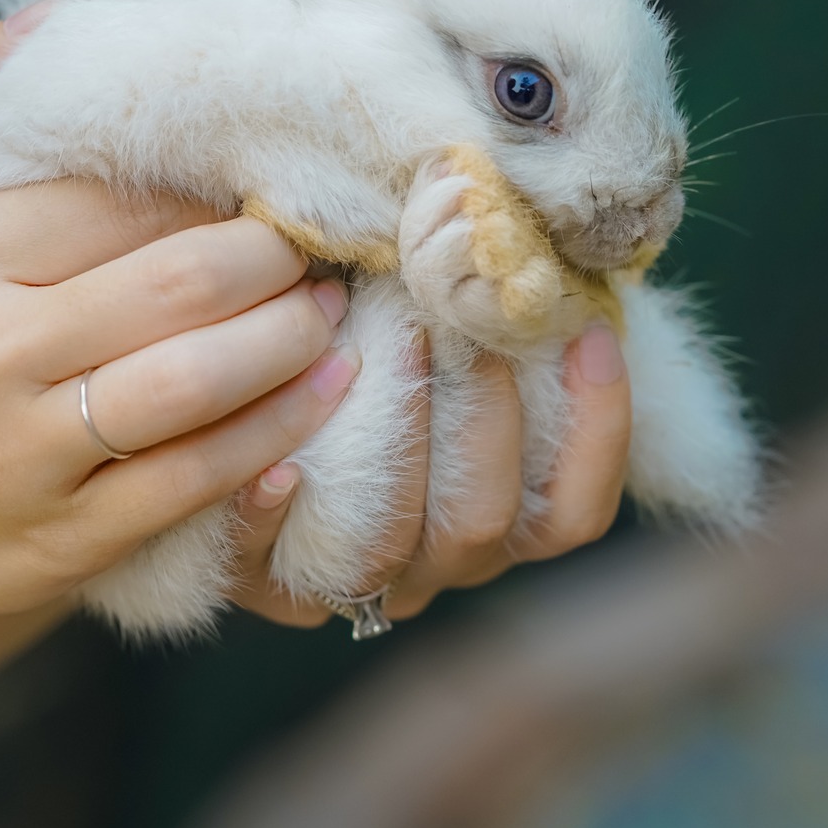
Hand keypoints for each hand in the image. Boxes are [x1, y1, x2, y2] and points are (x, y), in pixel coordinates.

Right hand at [0, 20, 358, 722]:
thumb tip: (57, 15)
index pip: (121, 194)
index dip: (215, 183)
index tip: (266, 178)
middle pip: (178, 278)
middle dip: (277, 254)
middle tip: (319, 241)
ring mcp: (19, 455)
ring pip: (200, 375)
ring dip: (292, 336)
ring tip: (327, 308)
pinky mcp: (66, 543)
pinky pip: (201, 474)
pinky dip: (280, 430)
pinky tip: (325, 391)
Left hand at [229, 323, 630, 624]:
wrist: (230, 370)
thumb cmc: (363, 324)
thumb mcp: (441, 313)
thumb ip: (496, 305)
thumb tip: (552, 246)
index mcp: (498, 519)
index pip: (573, 512)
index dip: (597, 429)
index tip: (590, 332)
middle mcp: (435, 561)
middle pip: (483, 523)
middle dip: (485, 415)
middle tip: (466, 315)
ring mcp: (354, 581)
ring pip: (393, 544)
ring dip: (399, 442)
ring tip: (393, 338)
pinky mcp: (262, 580)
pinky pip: (273, 566)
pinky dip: (276, 516)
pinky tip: (279, 463)